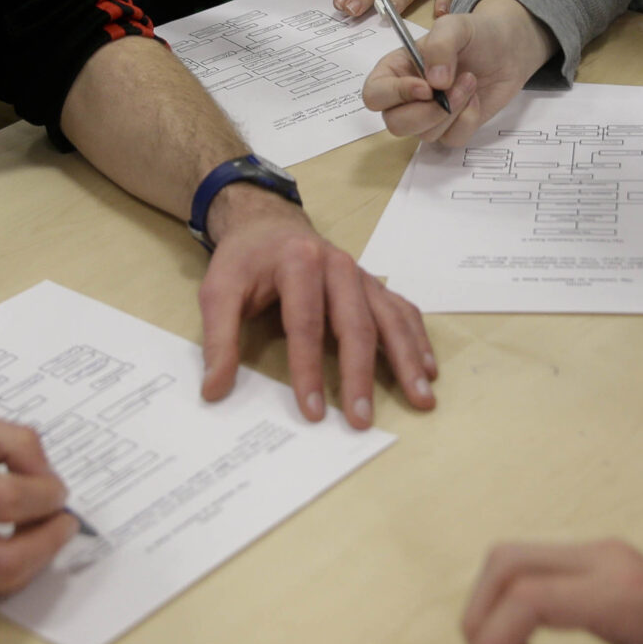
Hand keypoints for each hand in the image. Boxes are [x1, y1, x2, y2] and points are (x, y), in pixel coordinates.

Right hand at [0, 408, 78, 614]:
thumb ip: (0, 437)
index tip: (55, 488)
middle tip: (63, 520)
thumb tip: (43, 473)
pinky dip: (5, 569)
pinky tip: (1, 544)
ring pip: (1, 584)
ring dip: (36, 556)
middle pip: (8, 561)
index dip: (45, 495)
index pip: (4, 502)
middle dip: (51, 539)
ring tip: (39, 529)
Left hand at [199, 185, 435, 427]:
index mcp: (299, 263)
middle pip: (356, 325)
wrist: (269, 223)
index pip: (306, 324)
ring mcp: (362, 275)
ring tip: (421, 398)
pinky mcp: (373, 286)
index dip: (309, 370)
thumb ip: (218, 340)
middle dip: (360, 376)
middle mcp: (338, 266)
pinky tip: (427, 370)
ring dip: (407, 360)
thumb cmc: (245, 260)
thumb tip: (215, 390)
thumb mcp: (218, 292)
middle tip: (362, 420)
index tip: (312, 411)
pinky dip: (417, 340)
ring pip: (391, 319)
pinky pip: (402, 311)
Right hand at [361, 0, 553, 144]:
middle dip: (427, 112)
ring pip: (424, 134)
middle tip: (453, 87)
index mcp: (394, 71)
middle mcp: (405, 97)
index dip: (395, 95)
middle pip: (395, 124)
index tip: (427, 87)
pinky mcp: (451, 128)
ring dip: (452, 111)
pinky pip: (451, 140)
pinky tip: (474, 98)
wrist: (509, 48)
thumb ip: (439, 46)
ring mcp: (428, 116)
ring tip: (470, 82)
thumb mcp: (454, 26)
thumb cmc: (474, 34)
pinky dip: (467, 120)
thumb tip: (435, 83)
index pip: (375, 95)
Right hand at [460, 540, 642, 643]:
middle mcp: (604, 558)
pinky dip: (509, 605)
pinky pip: (529, 568)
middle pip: (507, 564)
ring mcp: (597, 551)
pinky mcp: (592, 558)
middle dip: (480, 622)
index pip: (530, 598)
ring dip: (491, 612)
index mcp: (623, 596)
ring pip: (510, 560)